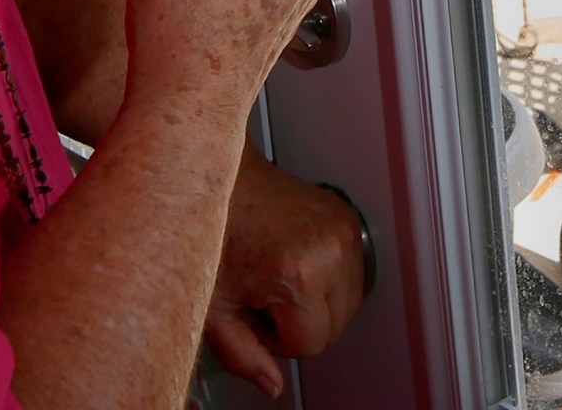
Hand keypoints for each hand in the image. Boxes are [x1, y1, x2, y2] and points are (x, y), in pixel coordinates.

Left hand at [201, 158, 368, 398]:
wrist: (218, 176)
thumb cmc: (211, 230)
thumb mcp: (213, 308)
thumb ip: (242, 356)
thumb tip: (272, 385)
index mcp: (299, 274)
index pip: (310, 344)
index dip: (276, 340)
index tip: (253, 314)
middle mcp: (331, 251)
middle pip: (334, 328)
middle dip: (297, 324)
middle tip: (261, 296)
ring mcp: (343, 231)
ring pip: (347, 304)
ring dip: (315, 303)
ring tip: (276, 277)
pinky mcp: (347, 219)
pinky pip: (350, 274)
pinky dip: (326, 279)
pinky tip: (292, 262)